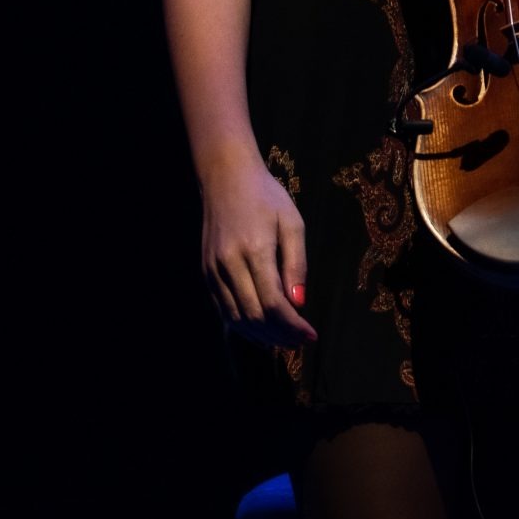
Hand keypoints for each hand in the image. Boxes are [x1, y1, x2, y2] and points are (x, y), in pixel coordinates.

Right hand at [201, 159, 315, 347]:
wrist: (226, 178)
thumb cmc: (266, 197)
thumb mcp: (292, 223)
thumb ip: (297, 264)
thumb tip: (299, 303)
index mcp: (254, 249)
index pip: (273, 304)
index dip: (293, 326)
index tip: (312, 335)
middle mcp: (229, 263)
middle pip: (254, 316)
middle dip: (280, 335)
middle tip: (301, 341)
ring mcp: (213, 269)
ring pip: (236, 318)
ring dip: (262, 336)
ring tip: (285, 340)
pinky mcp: (206, 272)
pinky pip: (223, 309)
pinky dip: (243, 325)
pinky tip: (262, 329)